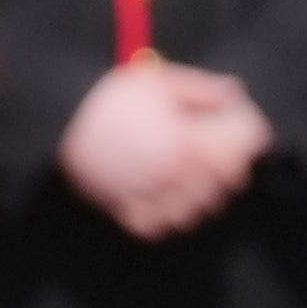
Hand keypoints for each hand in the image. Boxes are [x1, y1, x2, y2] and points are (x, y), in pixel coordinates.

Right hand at [55, 56, 276, 239]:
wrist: (60, 118)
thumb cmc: (109, 96)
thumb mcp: (162, 82)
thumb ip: (204, 90)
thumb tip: (234, 94)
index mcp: (188, 146)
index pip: (243, 148)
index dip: (246, 131)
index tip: (239, 121)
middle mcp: (174, 179)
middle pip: (226, 183)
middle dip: (227, 161)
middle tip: (213, 141)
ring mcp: (151, 200)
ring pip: (197, 210)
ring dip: (202, 191)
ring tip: (189, 168)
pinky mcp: (127, 212)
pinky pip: (160, 225)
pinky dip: (167, 214)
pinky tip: (164, 194)